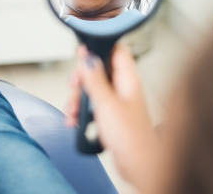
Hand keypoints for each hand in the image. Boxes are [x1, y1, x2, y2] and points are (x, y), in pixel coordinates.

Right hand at [65, 44, 158, 189]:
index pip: (115, 49)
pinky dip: (82, 111)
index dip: (98, 47)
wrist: (139, 165)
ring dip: (78, 98)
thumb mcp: (106, 104)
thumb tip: (87, 58)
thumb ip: (95, 79)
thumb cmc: (132, 137)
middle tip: (75, 87)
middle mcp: (123, 86)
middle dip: (82, 78)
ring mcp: (117, 100)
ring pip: (92, 88)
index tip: (82, 53)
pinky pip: (92, 105)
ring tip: (73, 111)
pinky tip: (76, 121)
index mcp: (128, 78)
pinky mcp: (110, 115)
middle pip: (98, 69)